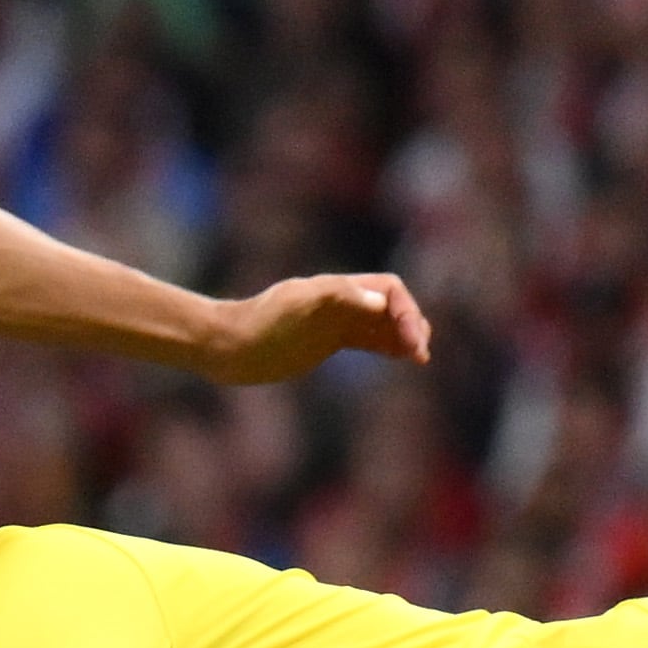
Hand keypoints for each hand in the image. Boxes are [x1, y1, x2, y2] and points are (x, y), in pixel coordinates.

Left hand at [198, 272, 432, 383]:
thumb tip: (379, 301)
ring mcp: (333, 322)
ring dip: (402, 336)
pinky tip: (398, 358)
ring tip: (419, 357)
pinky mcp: (324, 341)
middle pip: (390, 305)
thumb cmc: (259, 325)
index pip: (388, 290)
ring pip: (381, 323)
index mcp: (336, 289)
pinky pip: (365, 339)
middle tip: (420, 353)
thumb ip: (336, 297)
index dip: (406, 312)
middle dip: (410, 324)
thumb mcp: (296, 307)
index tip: (413, 343)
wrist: (227, 346)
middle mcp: (339, 302)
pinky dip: (386, 346)